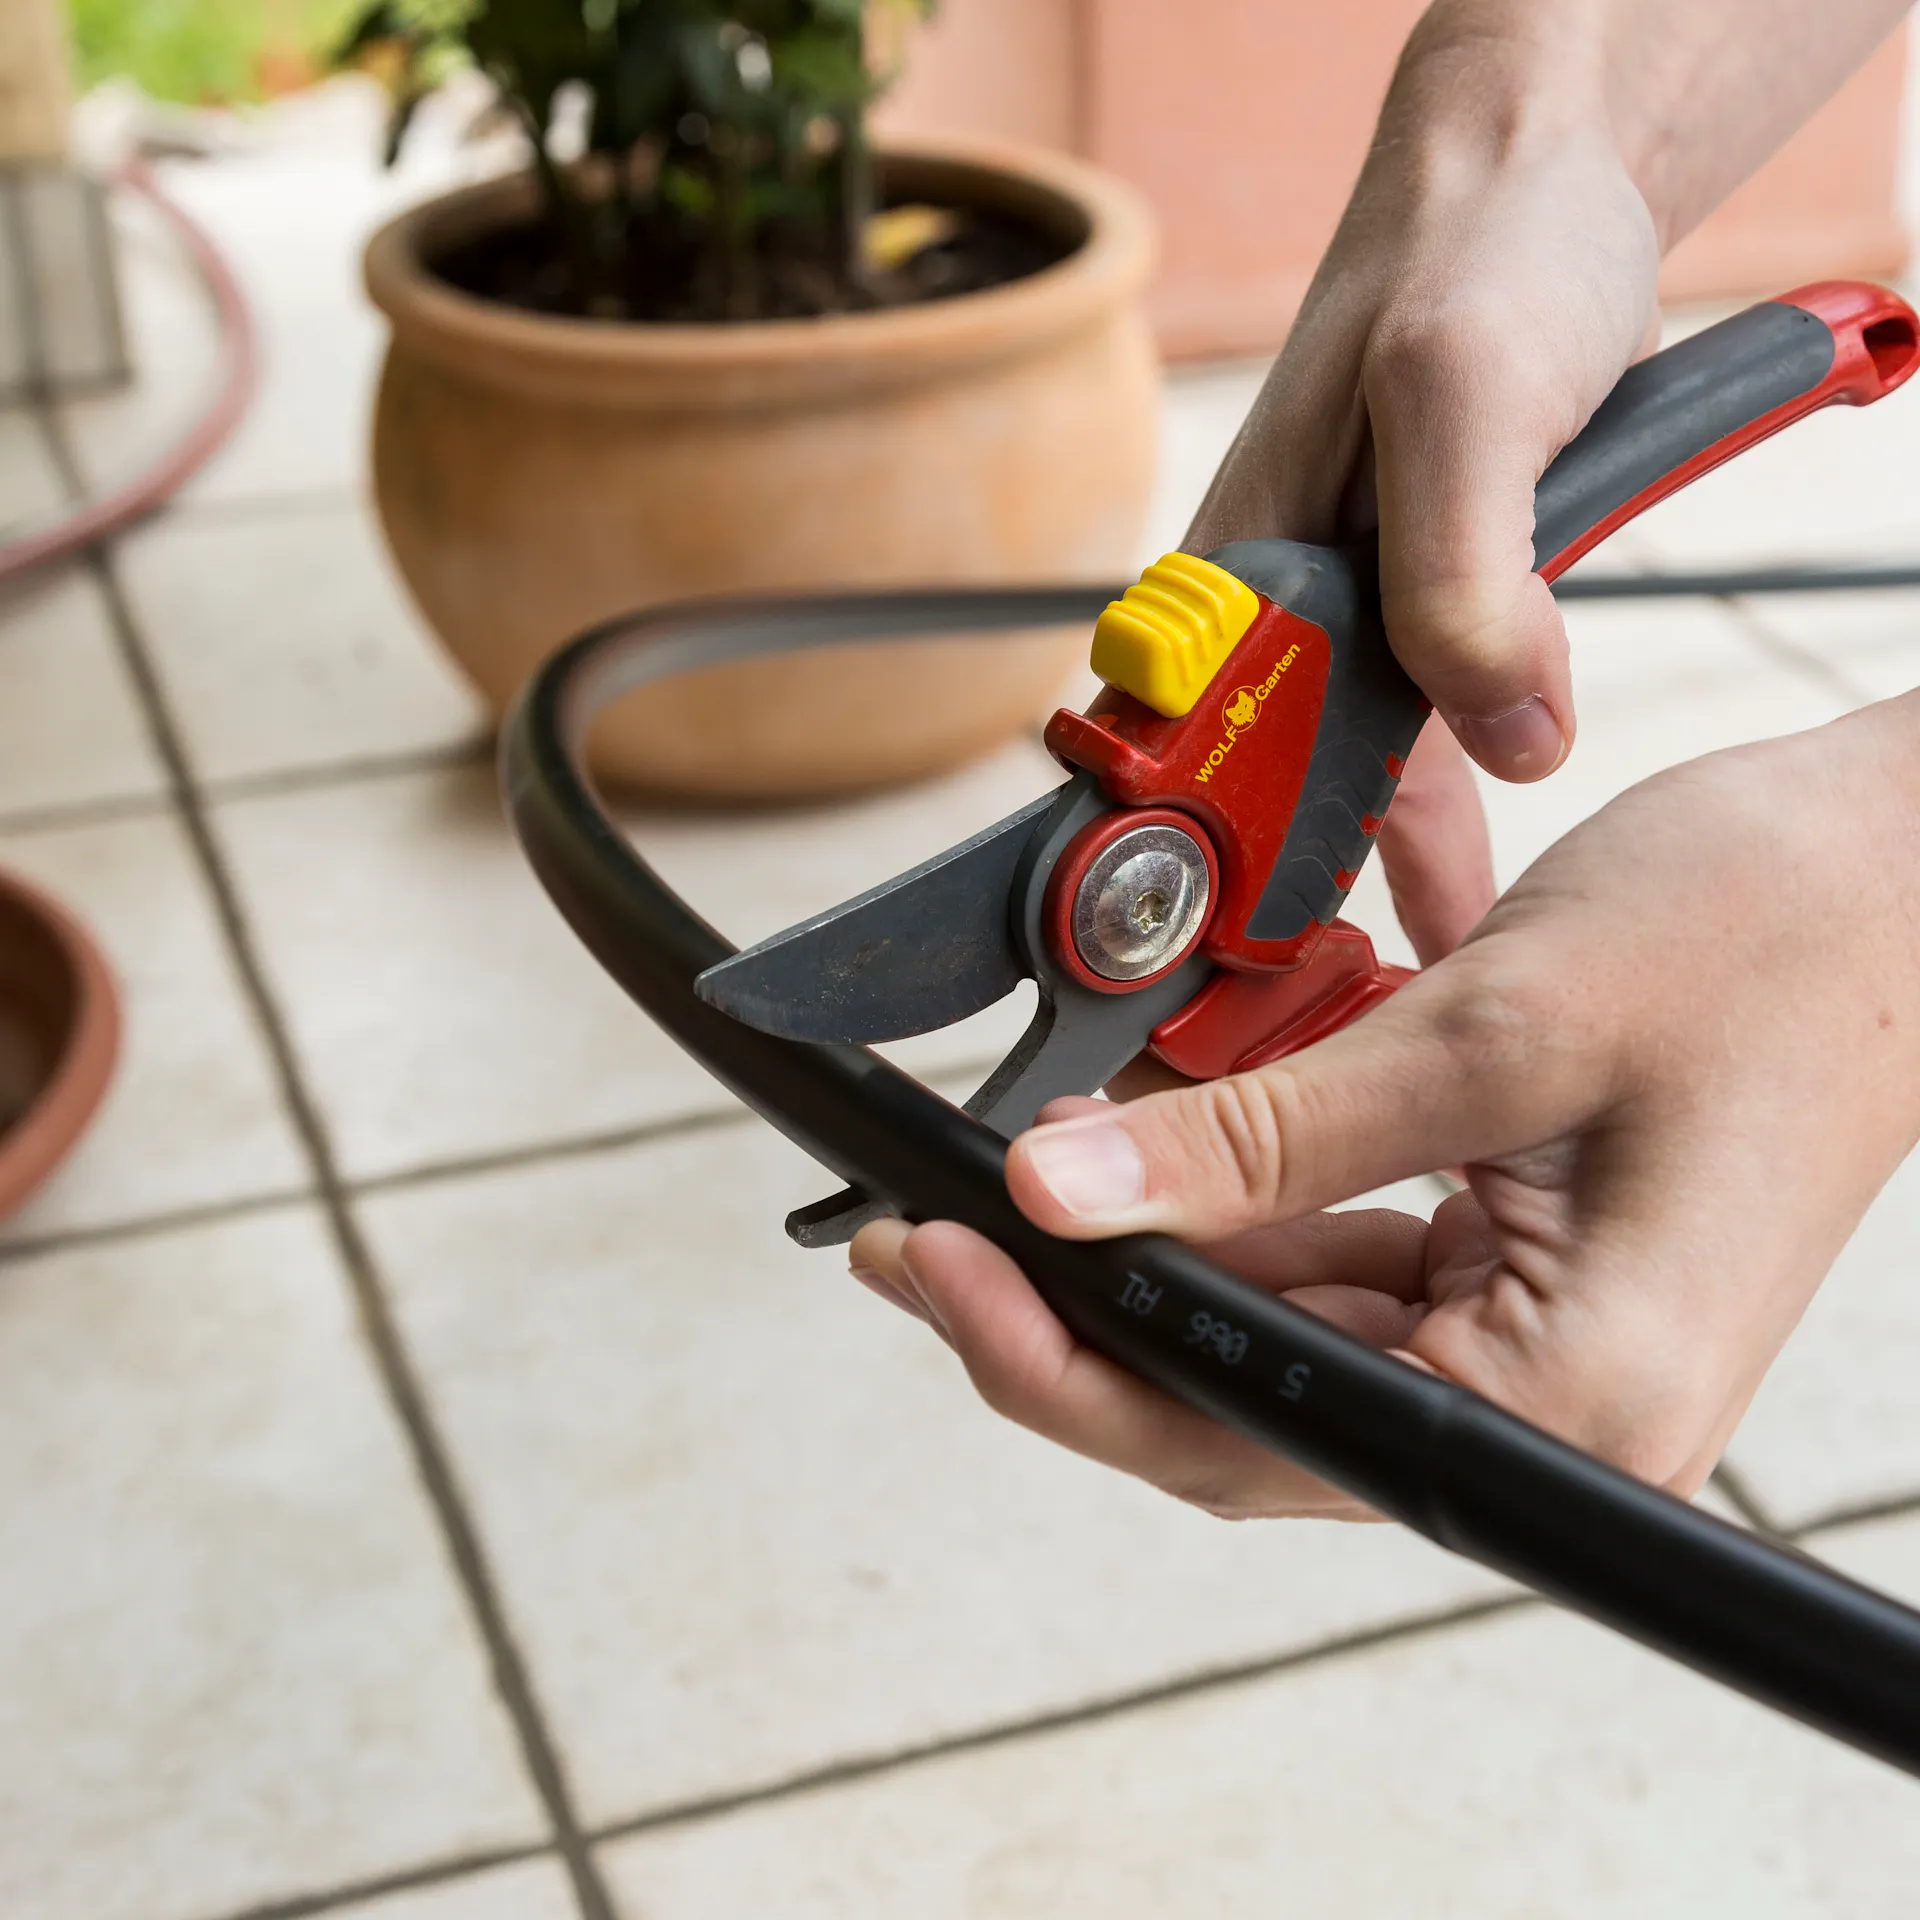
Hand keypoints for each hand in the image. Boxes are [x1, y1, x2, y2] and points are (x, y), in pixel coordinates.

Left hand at [850, 700, 1919, 1517]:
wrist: (1903, 864)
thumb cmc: (1771, 935)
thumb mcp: (1487, 1029)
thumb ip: (1262, 1133)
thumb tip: (1064, 1197)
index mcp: (1575, 1398)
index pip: (1252, 1437)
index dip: (1066, 1366)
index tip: (936, 1265)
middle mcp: (1554, 1402)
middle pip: (1247, 1402)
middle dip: (1080, 1309)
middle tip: (925, 1230)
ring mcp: (1535, 1341)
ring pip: (1279, 1335)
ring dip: (1154, 1254)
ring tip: (1020, 1181)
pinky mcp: (1519, 1270)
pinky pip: (1337, 1265)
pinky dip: (1239, 1208)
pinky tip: (1153, 1156)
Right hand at [1182, 0, 1904, 957]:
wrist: (1539, 193)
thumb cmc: (1470, 259)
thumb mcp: (1466, 398)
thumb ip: (1469, 572)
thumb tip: (1511, 729)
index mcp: (1226, 578)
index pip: (1165, 770)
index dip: (1178, 891)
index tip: (1203, 997)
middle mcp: (1266, 620)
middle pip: (1241, 816)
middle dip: (1270, 935)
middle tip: (1306, 1051)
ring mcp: (1338, 631)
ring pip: (1331, 803)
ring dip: (1362, 900)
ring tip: (1396, 1017)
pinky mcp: (1410, 629)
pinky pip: (1415, 760)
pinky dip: (1436, 834)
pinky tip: (1459, 908)